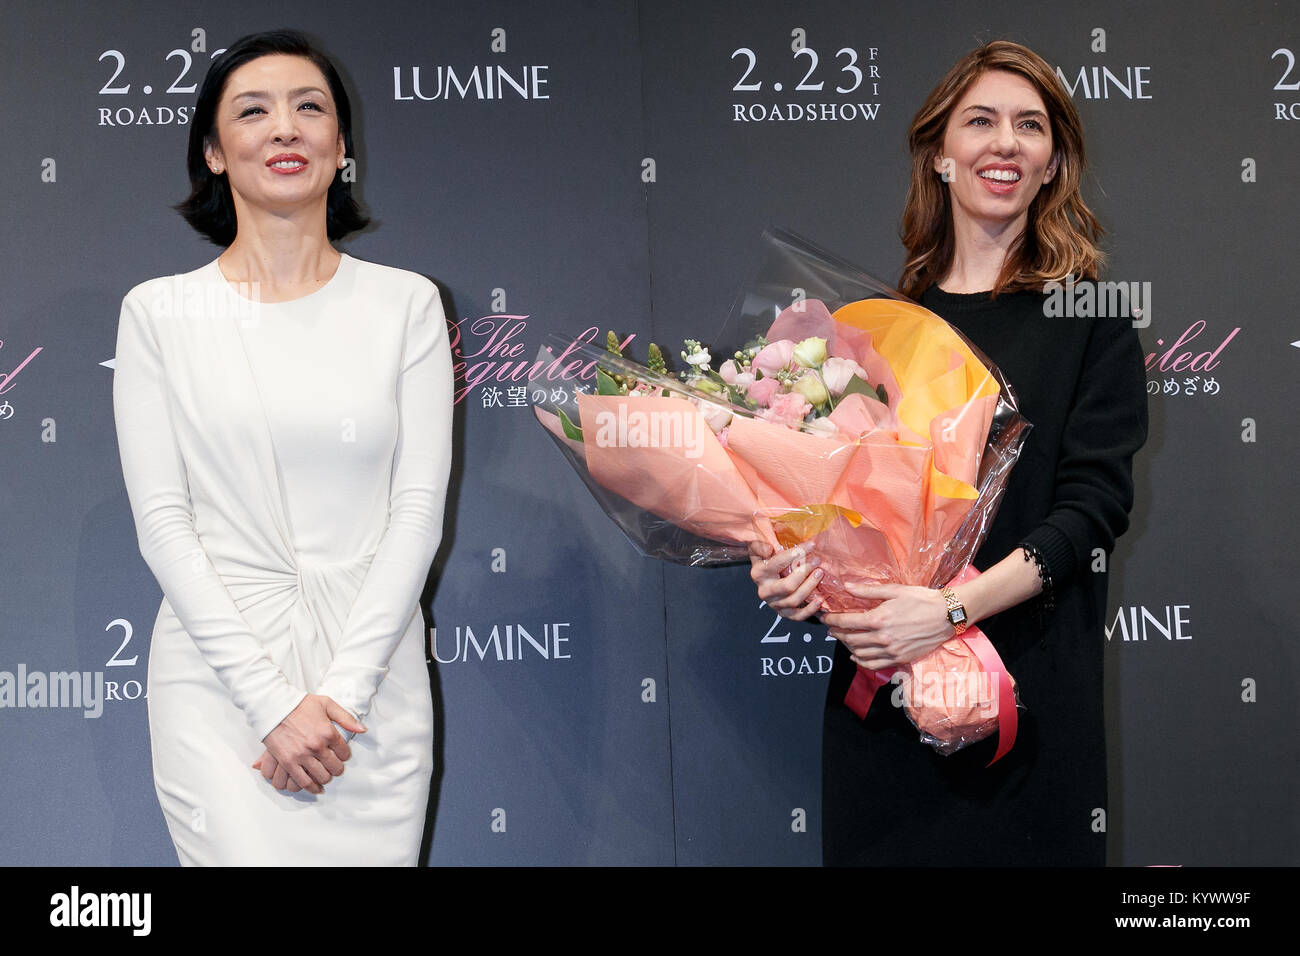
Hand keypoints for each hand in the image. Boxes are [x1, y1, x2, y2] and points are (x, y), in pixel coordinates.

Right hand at [252, 695, 365, 793]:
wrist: (274, 707)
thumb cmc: (300, 704)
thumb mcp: (327, 704)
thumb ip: (346, 718)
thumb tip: (362, 730)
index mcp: (328, 732)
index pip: (345, 753)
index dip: (344, 755)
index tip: (340, 755)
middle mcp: (317, 746)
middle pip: (334, 767)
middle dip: (336, 769)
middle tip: (334, 767)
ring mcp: (302, 755)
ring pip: (321, 777)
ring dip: (325, 778)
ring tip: (325, 775)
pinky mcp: (288, 762)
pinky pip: (303, 781)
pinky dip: (312, 788)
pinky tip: (316, 788)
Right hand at [748, 540, 823, 620]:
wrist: (763, 575)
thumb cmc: (765, 558)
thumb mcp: (757, 547)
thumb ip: (759, 544)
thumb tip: (769, 549)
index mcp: (758, 574)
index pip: (777, 563)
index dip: (795, 554)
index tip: (811, 545)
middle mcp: (764, 591)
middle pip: (787, 586)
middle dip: (805, 573)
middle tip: (817, 561)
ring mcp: (774, 604)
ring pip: (794, 600)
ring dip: (810, 587)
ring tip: (820, 573)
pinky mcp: (783, 613)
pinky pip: (797, 616)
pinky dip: (810, 609)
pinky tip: (820, 600)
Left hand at [820, 581, 951, 669]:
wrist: (947, 615)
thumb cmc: (922, 599)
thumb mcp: (894, 590)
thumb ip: (868, 591)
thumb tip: (847, 586)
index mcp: (879, 619)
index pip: (847, 622)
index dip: (832, 620)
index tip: (825, 617)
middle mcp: (882, 638)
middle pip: (850, 638)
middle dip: (837, 632)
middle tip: (831, 627)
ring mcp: (891, 651)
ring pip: (860, 653)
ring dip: (847, 646)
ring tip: (843, 638)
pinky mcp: (900, 658)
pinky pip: (874, 664)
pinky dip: (861, 661)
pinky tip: (856, 655)